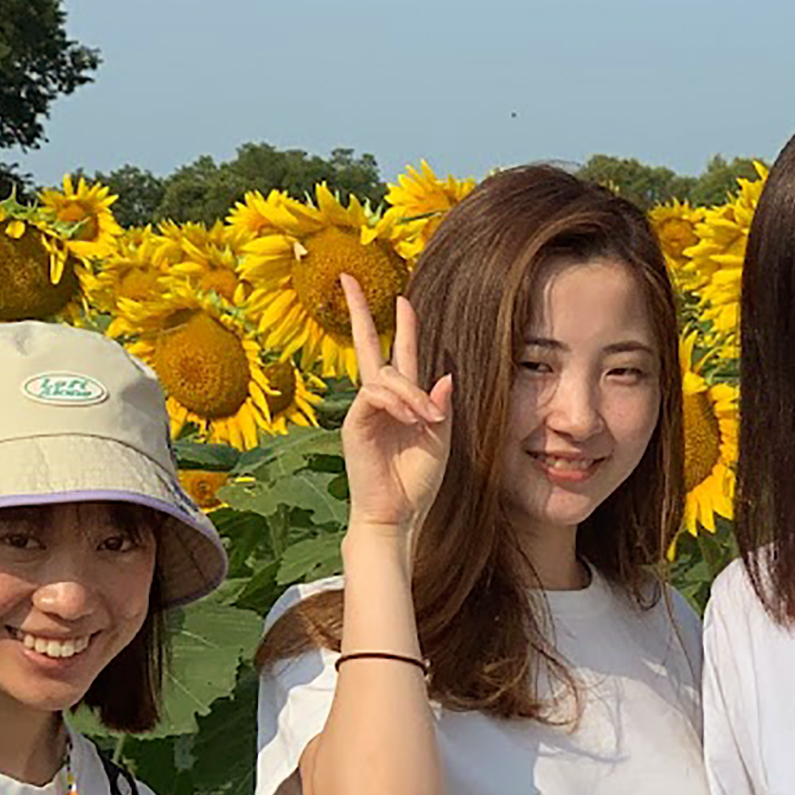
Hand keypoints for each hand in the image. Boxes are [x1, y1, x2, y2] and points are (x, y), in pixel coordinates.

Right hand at [337, 273, 452, 538]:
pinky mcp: (354, 423)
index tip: (403, 298)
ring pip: (384, 376)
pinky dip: (398, 402)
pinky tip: (414, 418)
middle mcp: (379, 401)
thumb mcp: (440, 441)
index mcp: (401, 403)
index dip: (403, 328)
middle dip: (361, 312)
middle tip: (350, 278)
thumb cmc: (417, 483)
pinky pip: (375, 395)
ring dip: (411, 393)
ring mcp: (364, 410)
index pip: (400, 356)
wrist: (397, 516)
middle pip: (368, 347)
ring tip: (428, 420)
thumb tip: (444, 374)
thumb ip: (441, 407)